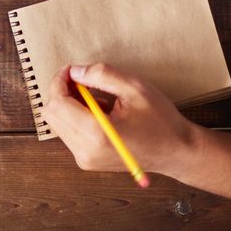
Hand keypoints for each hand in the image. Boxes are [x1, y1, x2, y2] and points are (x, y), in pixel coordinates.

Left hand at [42, 63, 198, 175]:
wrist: (178, 153)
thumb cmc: (161, 121)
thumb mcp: (135, 88)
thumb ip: (101, 74)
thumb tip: (74, 71)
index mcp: (96, 134)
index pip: (57, 103)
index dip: (59, 81)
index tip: (70, 70)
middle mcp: (86, 151)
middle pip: (51, 113)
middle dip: (61, 91)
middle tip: (81, 79)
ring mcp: (85, 159)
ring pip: (57, 122)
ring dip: (69, 104)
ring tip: (97, 98)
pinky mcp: (87, 161)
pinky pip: (68, 132)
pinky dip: (75, 116)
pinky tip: (98, 112)